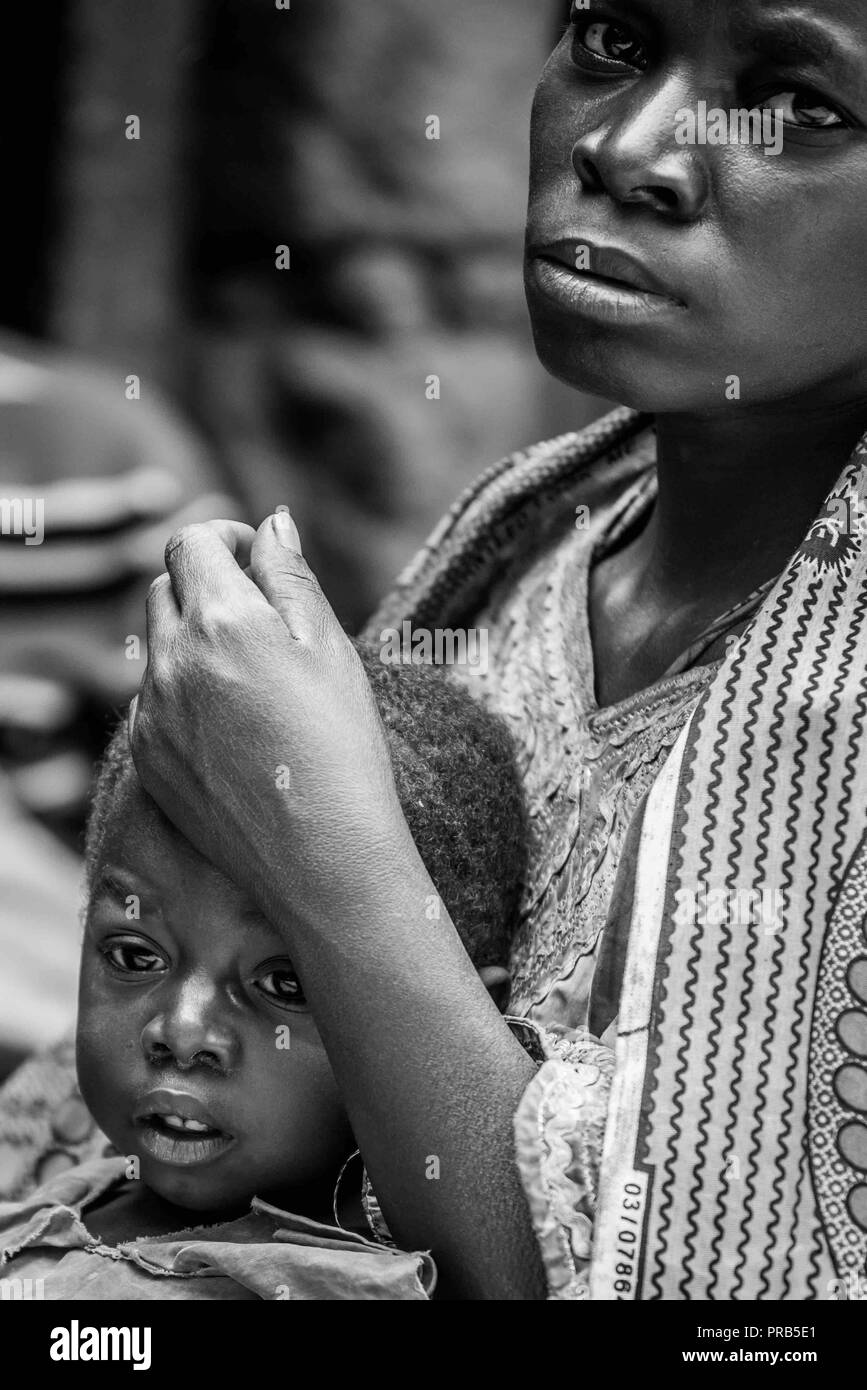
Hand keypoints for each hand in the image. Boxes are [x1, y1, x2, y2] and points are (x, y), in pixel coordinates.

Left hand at [128, 512, 403, 924]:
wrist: (321, 857)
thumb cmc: (342, 746)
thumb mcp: (330, 647)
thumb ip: (291, 575)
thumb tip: (272, 523)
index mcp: (221, 620)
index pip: (190, 542)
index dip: (224, 539)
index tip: (256, 561)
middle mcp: (171, 660)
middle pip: (165, 589)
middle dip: (205, 586)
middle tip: (261, 619)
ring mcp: (151, 712)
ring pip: (156, 648)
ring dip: (194, 642)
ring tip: (255, 684)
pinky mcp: (148, 758)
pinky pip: (152, 703)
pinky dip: (182, 696)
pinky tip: (235, 729)